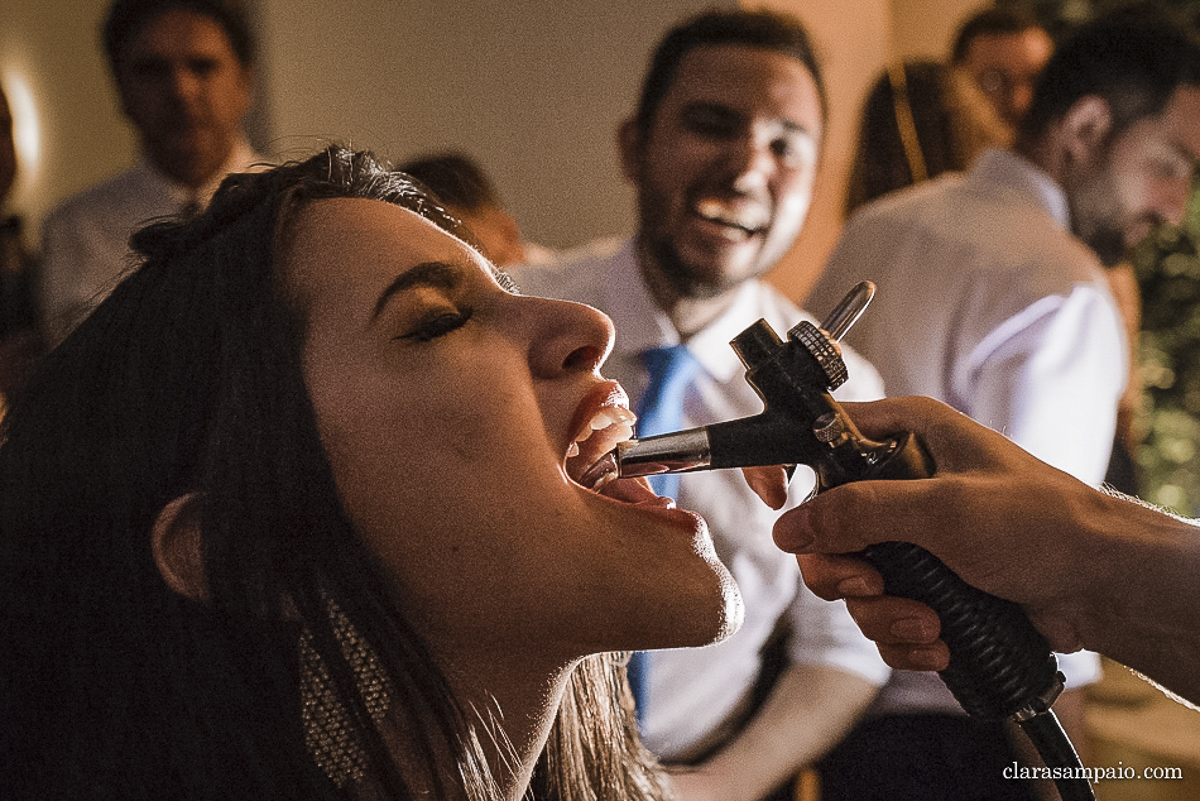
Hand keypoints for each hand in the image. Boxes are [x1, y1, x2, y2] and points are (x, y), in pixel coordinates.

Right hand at [770, 396, 1121, 657]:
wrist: (1100, 586)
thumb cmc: (1043, 523)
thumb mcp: (943, 508)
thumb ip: (860, 511)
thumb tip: (793, 526)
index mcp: (905, 435)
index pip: (818, 437)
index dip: (785, 465)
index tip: (775, 500)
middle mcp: (900, 481)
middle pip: (824, 528)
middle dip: (844, 570)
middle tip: (873, 583)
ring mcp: (911, 535)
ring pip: (851, 579)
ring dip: (883, 612)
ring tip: (929, 622)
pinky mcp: (925, 581)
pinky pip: (881, 612)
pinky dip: (903, 634)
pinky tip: (938, 639)